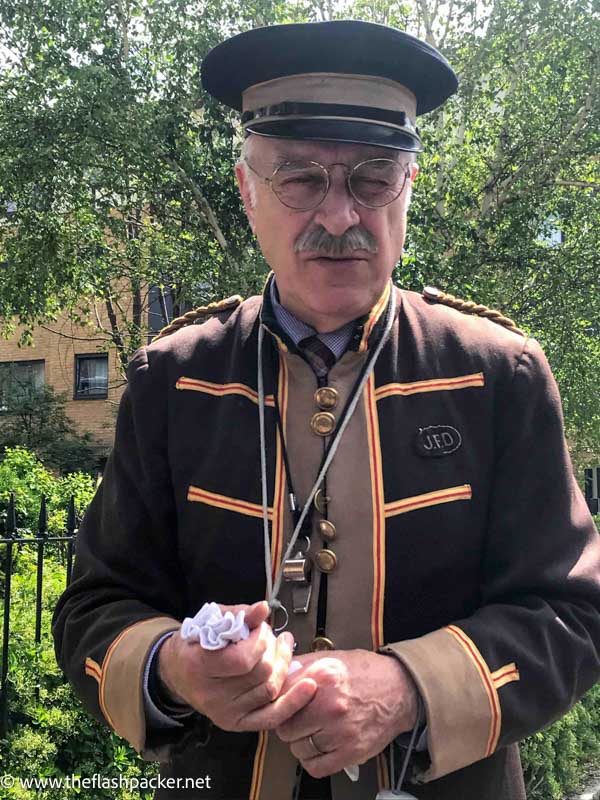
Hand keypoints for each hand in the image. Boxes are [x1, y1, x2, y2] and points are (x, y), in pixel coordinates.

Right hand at [158, 601, 316, 731]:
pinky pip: (271, 717)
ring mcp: (225, 713)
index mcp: (199, 666)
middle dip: (273, 649)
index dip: (259, 641)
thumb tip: (264, 608)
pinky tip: (308, 685)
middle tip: (273, 636)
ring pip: (270, 691)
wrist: (178, 673)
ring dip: (284, 665)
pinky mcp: (237, 723)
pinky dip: (293, 702)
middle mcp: (211, 696)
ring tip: (284, 647)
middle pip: (260, 674)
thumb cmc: (197, 642)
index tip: (260, 628)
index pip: (242, 659)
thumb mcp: (212, 621)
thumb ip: (239, 615)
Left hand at [275, 650, 417, 777]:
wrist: (399, 689)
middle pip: (286, 728)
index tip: (282, 705)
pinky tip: (319, 747)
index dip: (279, 703)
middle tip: (299, 719)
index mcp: (322, 679)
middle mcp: (330, 706)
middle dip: (289, 724)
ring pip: (299, 749)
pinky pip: (316, 767)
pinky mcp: (352, 752)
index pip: (281, 700)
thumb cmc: (364, 673)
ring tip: (312, 731)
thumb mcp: (331, 658)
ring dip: (301, 743)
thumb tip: (277, 673)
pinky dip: (313, 760)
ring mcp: (341, 732)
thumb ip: (301, 665)